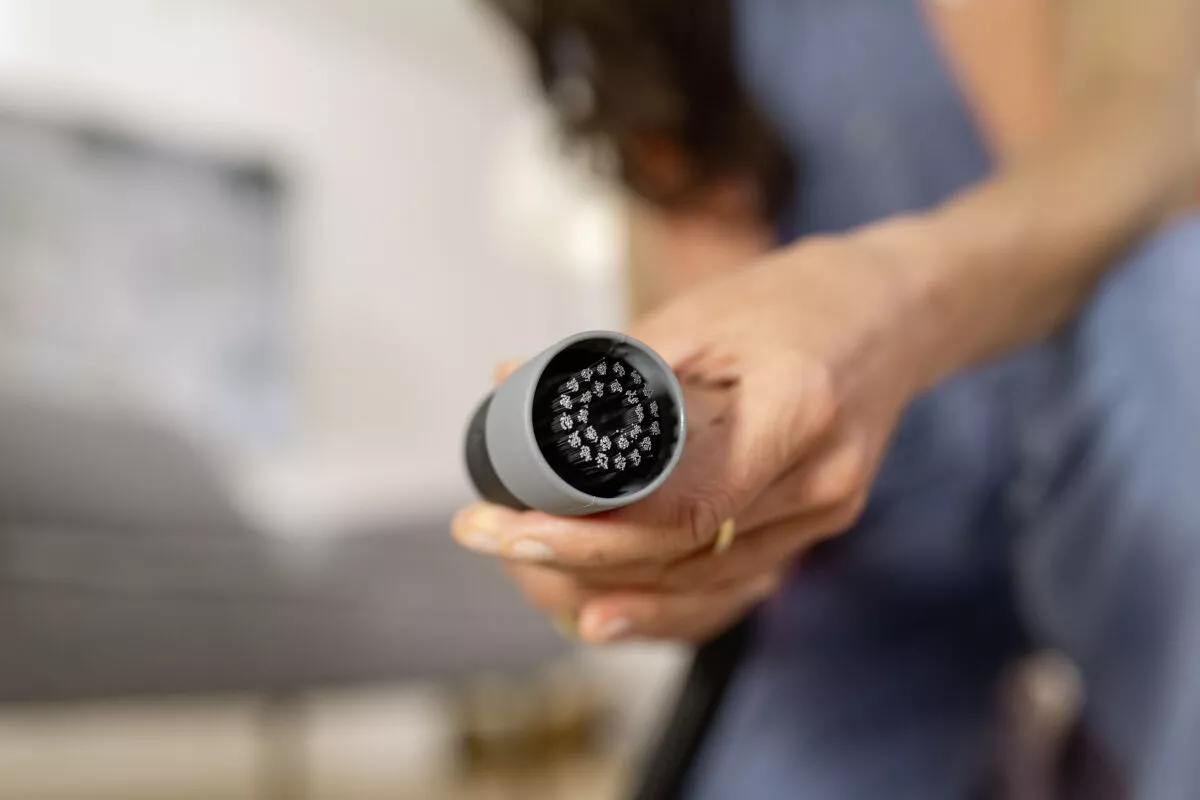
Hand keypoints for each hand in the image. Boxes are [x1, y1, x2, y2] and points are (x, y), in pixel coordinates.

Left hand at [453, 223, 938, 642]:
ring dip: (608, 587)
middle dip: (573, 561)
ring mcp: (825, 514)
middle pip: (682, 557)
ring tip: (525, 567)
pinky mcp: (816, 528)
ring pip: (702, 587)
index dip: (587, 533)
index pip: (681, 508)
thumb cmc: (801, 298)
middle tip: (488, 538)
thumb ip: (616, 364)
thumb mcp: (705, 311)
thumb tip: (513, 387)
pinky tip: (604, 607)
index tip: (508, 525)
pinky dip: (663, 599)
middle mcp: (819, 480)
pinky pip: (731, 585)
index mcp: (798, 410)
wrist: (897, 313)